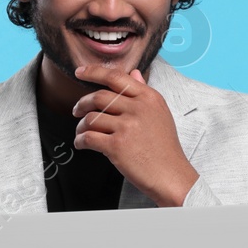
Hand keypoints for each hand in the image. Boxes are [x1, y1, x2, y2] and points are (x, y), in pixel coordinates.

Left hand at [70, 65, 199, 206]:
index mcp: (149, 98)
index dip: (93, 72)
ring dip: (81, 126)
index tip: (80, 72)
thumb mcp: (160, 114)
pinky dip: (80, 141)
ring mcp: (127, 127)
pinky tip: (81, 144)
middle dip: (82, 103)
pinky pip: (89, 137)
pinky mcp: (117, 146)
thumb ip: (144, 92)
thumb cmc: (165, 148)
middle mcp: (138, 109)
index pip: (116, 77)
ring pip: (91, 118)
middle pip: (99, 97)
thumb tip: (134, 73)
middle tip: (76, 110)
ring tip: (82, 132)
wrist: (171, 176)